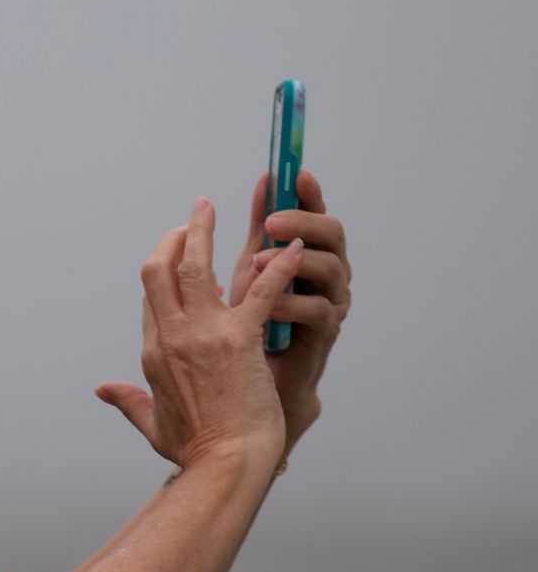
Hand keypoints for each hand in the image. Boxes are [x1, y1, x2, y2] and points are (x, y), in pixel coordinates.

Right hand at [95, 196, 303, 471]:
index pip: (151, 300)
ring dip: (204, 232)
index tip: (176, 256)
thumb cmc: (195, 451)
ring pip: (195, 267)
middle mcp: (172, 337)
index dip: (162, 273)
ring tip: (211, 208)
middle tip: (190, 218)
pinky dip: (277, 266)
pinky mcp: (241, 340)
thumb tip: (103, 390)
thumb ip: (128, 402)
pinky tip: (293, 248)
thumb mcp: (152, 425)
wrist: (225, 465)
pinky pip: (259, 292)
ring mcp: (203, 335)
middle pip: (159, 271)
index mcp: (153, 354)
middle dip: (173, 239)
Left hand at [226, 170, 351, 457]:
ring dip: (290, 261)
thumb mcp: (241, 275)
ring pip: (331, 265)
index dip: (308, 191)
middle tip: (270, 221)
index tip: (292, 173)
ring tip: (257, 262)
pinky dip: (290, 305)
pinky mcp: (324, 335)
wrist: (255, 399)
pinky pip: (318, 311)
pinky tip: (266, 309)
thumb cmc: (244, 333)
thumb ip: (246, 236)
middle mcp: (324, 273)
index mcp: (303, 254)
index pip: (313, 212)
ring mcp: (329, 302)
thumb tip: (255, 187)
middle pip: (331, 230)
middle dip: (301, 218)